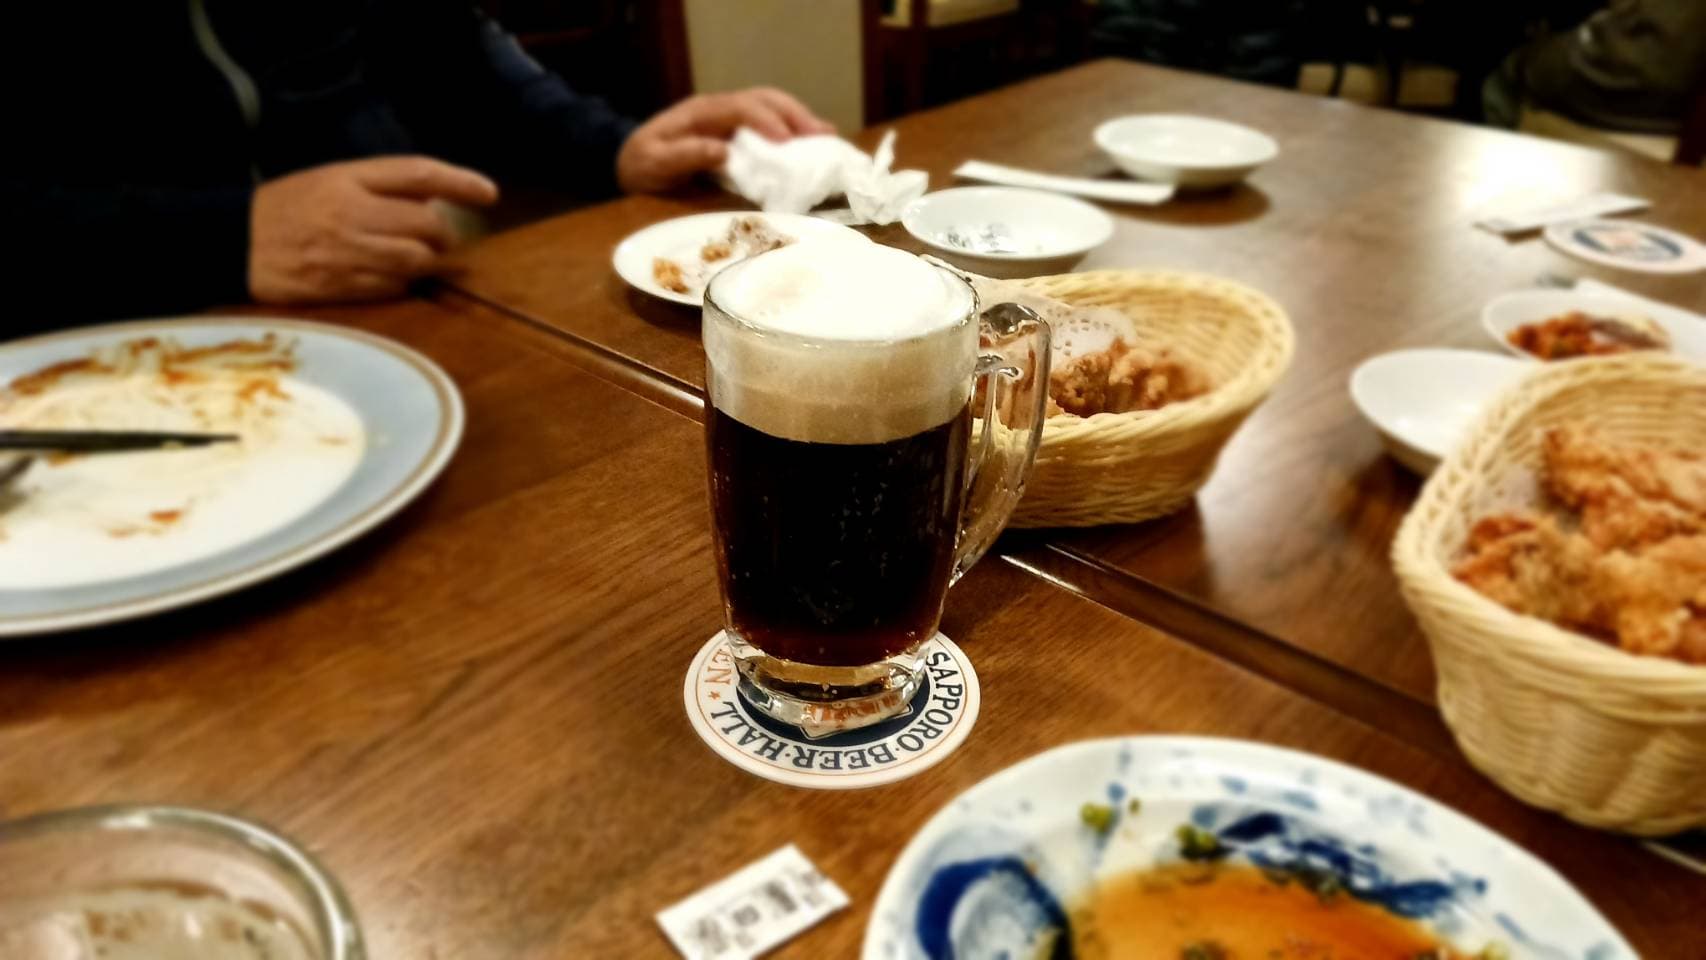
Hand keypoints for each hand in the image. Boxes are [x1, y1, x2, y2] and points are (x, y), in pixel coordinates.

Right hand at [248, 156, 498, 303]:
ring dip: (428, 261)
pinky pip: (394, 288)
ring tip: (418, 258)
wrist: (232, 244)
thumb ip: (379, 187)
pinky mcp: (341, 287)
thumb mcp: (329, 180)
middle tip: (441, 239)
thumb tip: (434, 200)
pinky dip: (403, 284)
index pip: (419, 173)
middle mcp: (352, 213)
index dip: (460, 182)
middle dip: (444, 234)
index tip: (489, 193)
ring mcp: (347, 253)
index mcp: (348, 179)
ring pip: (416, 260)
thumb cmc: (286, 209)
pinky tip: (391, 278)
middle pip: (428, 223)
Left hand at [616, 87, 834, 194]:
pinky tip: (810, 145)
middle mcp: (719, 108)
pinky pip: (769, 124)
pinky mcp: (736, 132)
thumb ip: (684, 155)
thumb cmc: (640, 165)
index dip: (766, 121)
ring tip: (826, 137)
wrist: (629, 162)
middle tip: (823, 135)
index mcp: (701, 112)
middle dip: (795, 115)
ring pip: (771, 107)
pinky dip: (793, 132)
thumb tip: (723, 151)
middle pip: (764, 99)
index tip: (787, 142)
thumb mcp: (653, 163)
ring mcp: (729, 118)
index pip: (741, 107)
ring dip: (800, 120)